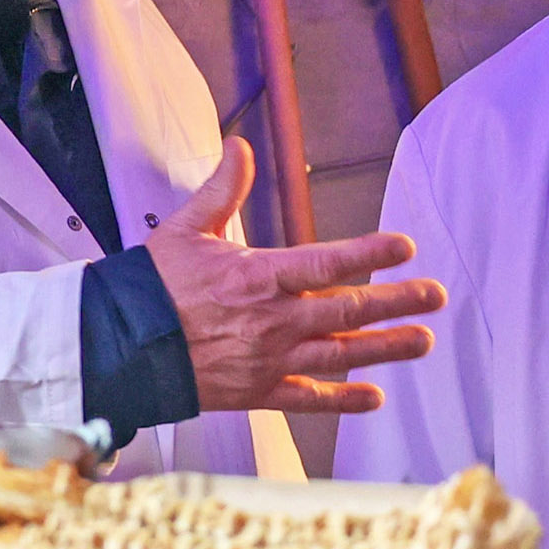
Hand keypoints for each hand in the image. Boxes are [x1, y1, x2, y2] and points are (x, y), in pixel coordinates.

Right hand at [146, 137, 446, 415]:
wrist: (114, 347)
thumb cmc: (149, 288)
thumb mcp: (186, 230)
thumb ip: (222, 189)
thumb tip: (238, 147)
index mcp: (258, 277)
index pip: (327, 263)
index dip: (370, 254)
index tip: (404, 247)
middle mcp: (272, 321)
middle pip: (347, 311)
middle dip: (396, 302)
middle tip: (434, 295)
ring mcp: (267, 360)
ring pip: (340, 355)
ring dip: (386, 348)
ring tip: (423, 340)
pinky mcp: (256, 393)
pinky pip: (309, 399)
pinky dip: (343, 400)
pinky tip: (373, 398)